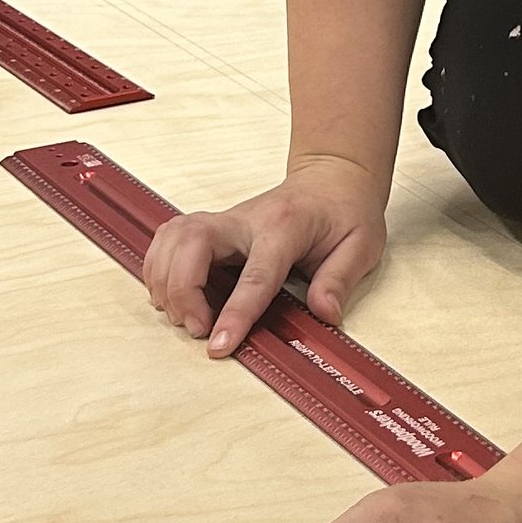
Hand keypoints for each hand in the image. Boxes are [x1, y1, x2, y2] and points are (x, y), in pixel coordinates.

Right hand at [142, 152, 386, 357]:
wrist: (332, 177)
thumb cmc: (345, 211)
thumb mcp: (361, 245)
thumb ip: (339, 280)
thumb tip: (324, 316)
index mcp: (285, 227)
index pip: (255, 275)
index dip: (235, 313)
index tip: (219, 345)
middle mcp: (246, 219)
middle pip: (193, 244)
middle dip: (182, 291)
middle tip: (196, 328)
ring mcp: (224, 219)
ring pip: (174, 237)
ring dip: (165, 279)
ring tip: (181, 315)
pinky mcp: (212, 225)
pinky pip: (170, 238)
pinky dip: (160, 266)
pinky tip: (171, 292)